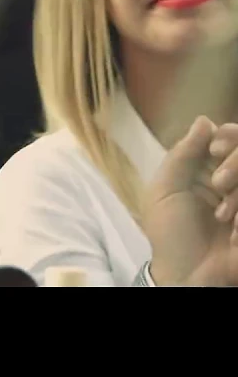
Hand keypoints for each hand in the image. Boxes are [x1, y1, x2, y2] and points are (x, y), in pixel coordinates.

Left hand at [144, 117, 237, 286]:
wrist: (188, 275)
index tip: (215, 150)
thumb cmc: (171, 235)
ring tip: (223, 217)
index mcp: (208, 168)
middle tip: (217, 184)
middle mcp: (233, 180)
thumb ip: (182, 155)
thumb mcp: (165, 191)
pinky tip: (234, 235)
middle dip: (235, 164)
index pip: (230, 137)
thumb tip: (204, 120)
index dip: (228, 137)